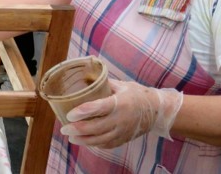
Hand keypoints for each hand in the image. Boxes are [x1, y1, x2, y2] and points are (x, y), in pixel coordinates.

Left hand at [60, 79, 182, 148]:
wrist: (156, 110)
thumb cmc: (135, 93)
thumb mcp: (120, 84)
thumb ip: (101, 83)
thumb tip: (82, 76)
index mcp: (120, 102)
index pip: (99, 108)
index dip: (83, 112)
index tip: (69, 115)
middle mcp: (122, 119)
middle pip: (97, 127)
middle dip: (78, 129)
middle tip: (64, 128)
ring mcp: (123, 131)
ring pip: (101, 139)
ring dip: (84, 140)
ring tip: (70, 137)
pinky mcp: (124, 139)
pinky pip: (107, 144)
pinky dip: (94, 144)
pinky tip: (84, 141)